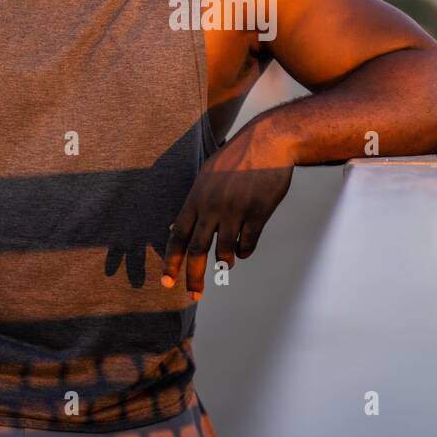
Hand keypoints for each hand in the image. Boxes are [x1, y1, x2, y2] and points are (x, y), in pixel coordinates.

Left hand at [161, 118, 293, 300]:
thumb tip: (175, 228)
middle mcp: (213, 206)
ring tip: (226, 266)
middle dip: (193, 277)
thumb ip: (193, 202)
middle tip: (194, 295)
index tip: (167, 282)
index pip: (178, 235)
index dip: (171, 261)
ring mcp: (236, 211)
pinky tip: (244, 248)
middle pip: (197, 249)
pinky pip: (247, 244)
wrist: (269, 142)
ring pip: (224, 252)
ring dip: (225, 264)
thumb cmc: (237, 158)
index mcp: (197, 197)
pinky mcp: (258, 214)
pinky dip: (244, 251)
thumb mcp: (208, 175)